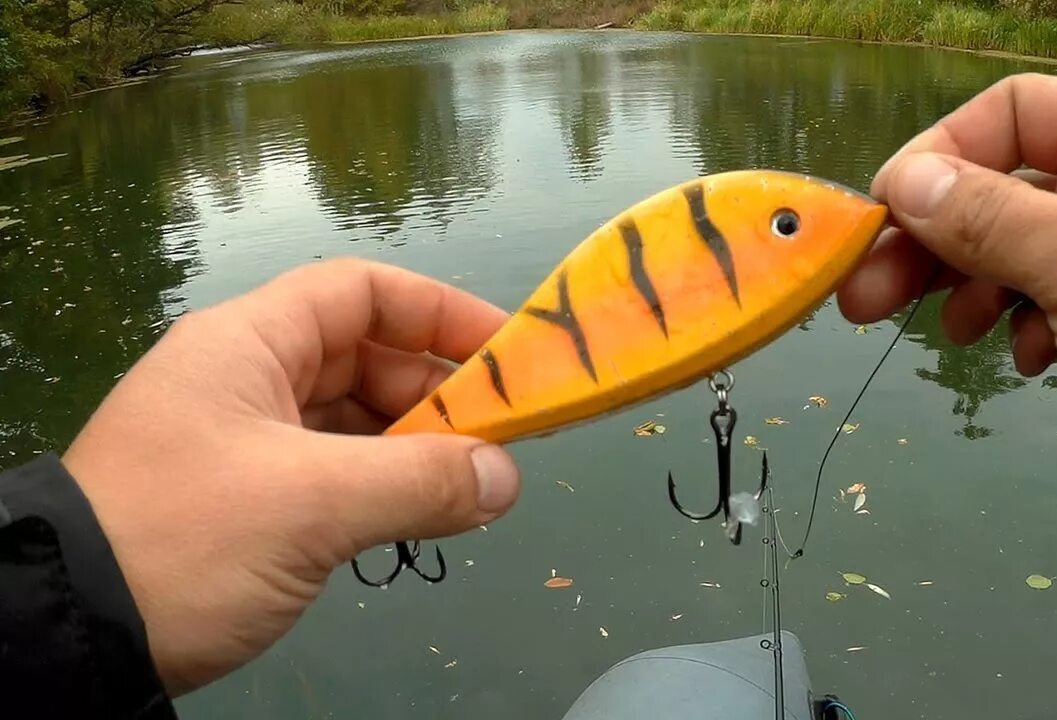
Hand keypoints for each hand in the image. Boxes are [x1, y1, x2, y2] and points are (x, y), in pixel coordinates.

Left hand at [61, 258, 520, 694]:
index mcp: (248, 344)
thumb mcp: (311, 504)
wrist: (69, 635)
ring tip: (474, 484)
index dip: (440, 311)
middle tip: (503, 439)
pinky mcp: (248, 497)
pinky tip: (425, 513)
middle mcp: (249, 379)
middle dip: (439, 393)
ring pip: (354, 420)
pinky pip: (336, 471)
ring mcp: (246, 440)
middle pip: (366, 359)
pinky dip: (384, 486)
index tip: (506, 350)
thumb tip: (506, 479)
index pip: (361, 293)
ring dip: (416, 447)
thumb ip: (420, 482)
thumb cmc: (188, 539)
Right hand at [838, 73, 1056, 563]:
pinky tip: (1027, 361)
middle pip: (996, 192)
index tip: (886, 214)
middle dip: (929, 239)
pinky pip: (1042, 310)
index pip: (1012, 114)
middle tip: (864, 296)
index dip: (943, 152)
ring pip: (1011, 256)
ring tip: (958, 335)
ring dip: (968, 288)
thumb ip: (988, 218)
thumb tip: (902, 179)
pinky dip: (1018, 330)